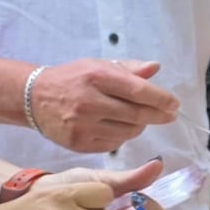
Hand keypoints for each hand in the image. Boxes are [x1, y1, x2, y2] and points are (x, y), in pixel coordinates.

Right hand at [29, 59, 179, 152]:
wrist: (34, 98)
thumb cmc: (73, 79)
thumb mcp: (98, 65)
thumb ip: (129, 68)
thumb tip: (155, 68)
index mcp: (97, 77)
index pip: (138, 90)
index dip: (160, 99)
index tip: (174, 104)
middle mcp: (89, 102)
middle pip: (136, 114)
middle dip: (158, 115)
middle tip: (170, 115)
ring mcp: (83, 125)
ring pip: (128, 132)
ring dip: (140, 126)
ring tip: (138, 118)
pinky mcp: (79, 143)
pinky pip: (114, 143)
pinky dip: (122, 136)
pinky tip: (118, 126)